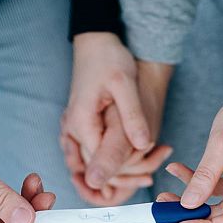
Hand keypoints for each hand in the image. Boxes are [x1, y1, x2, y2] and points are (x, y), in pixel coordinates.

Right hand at [61, 33, 172, 205]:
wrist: (96, 43)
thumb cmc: (110, 59)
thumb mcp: (125, 84)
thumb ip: (133, 115)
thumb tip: (143, 144)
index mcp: (82, 122)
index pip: (100, 162)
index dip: (124, 171)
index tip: (148, 176)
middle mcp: (72, 130)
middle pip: (94, 167)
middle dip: (121, 176)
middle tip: (150, 179)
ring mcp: (73, 129)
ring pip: (91, 163)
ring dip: (115, 171)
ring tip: (145, 174)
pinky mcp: (80, 126)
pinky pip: (91, 152)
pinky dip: (109, 159)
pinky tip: (132, 160)